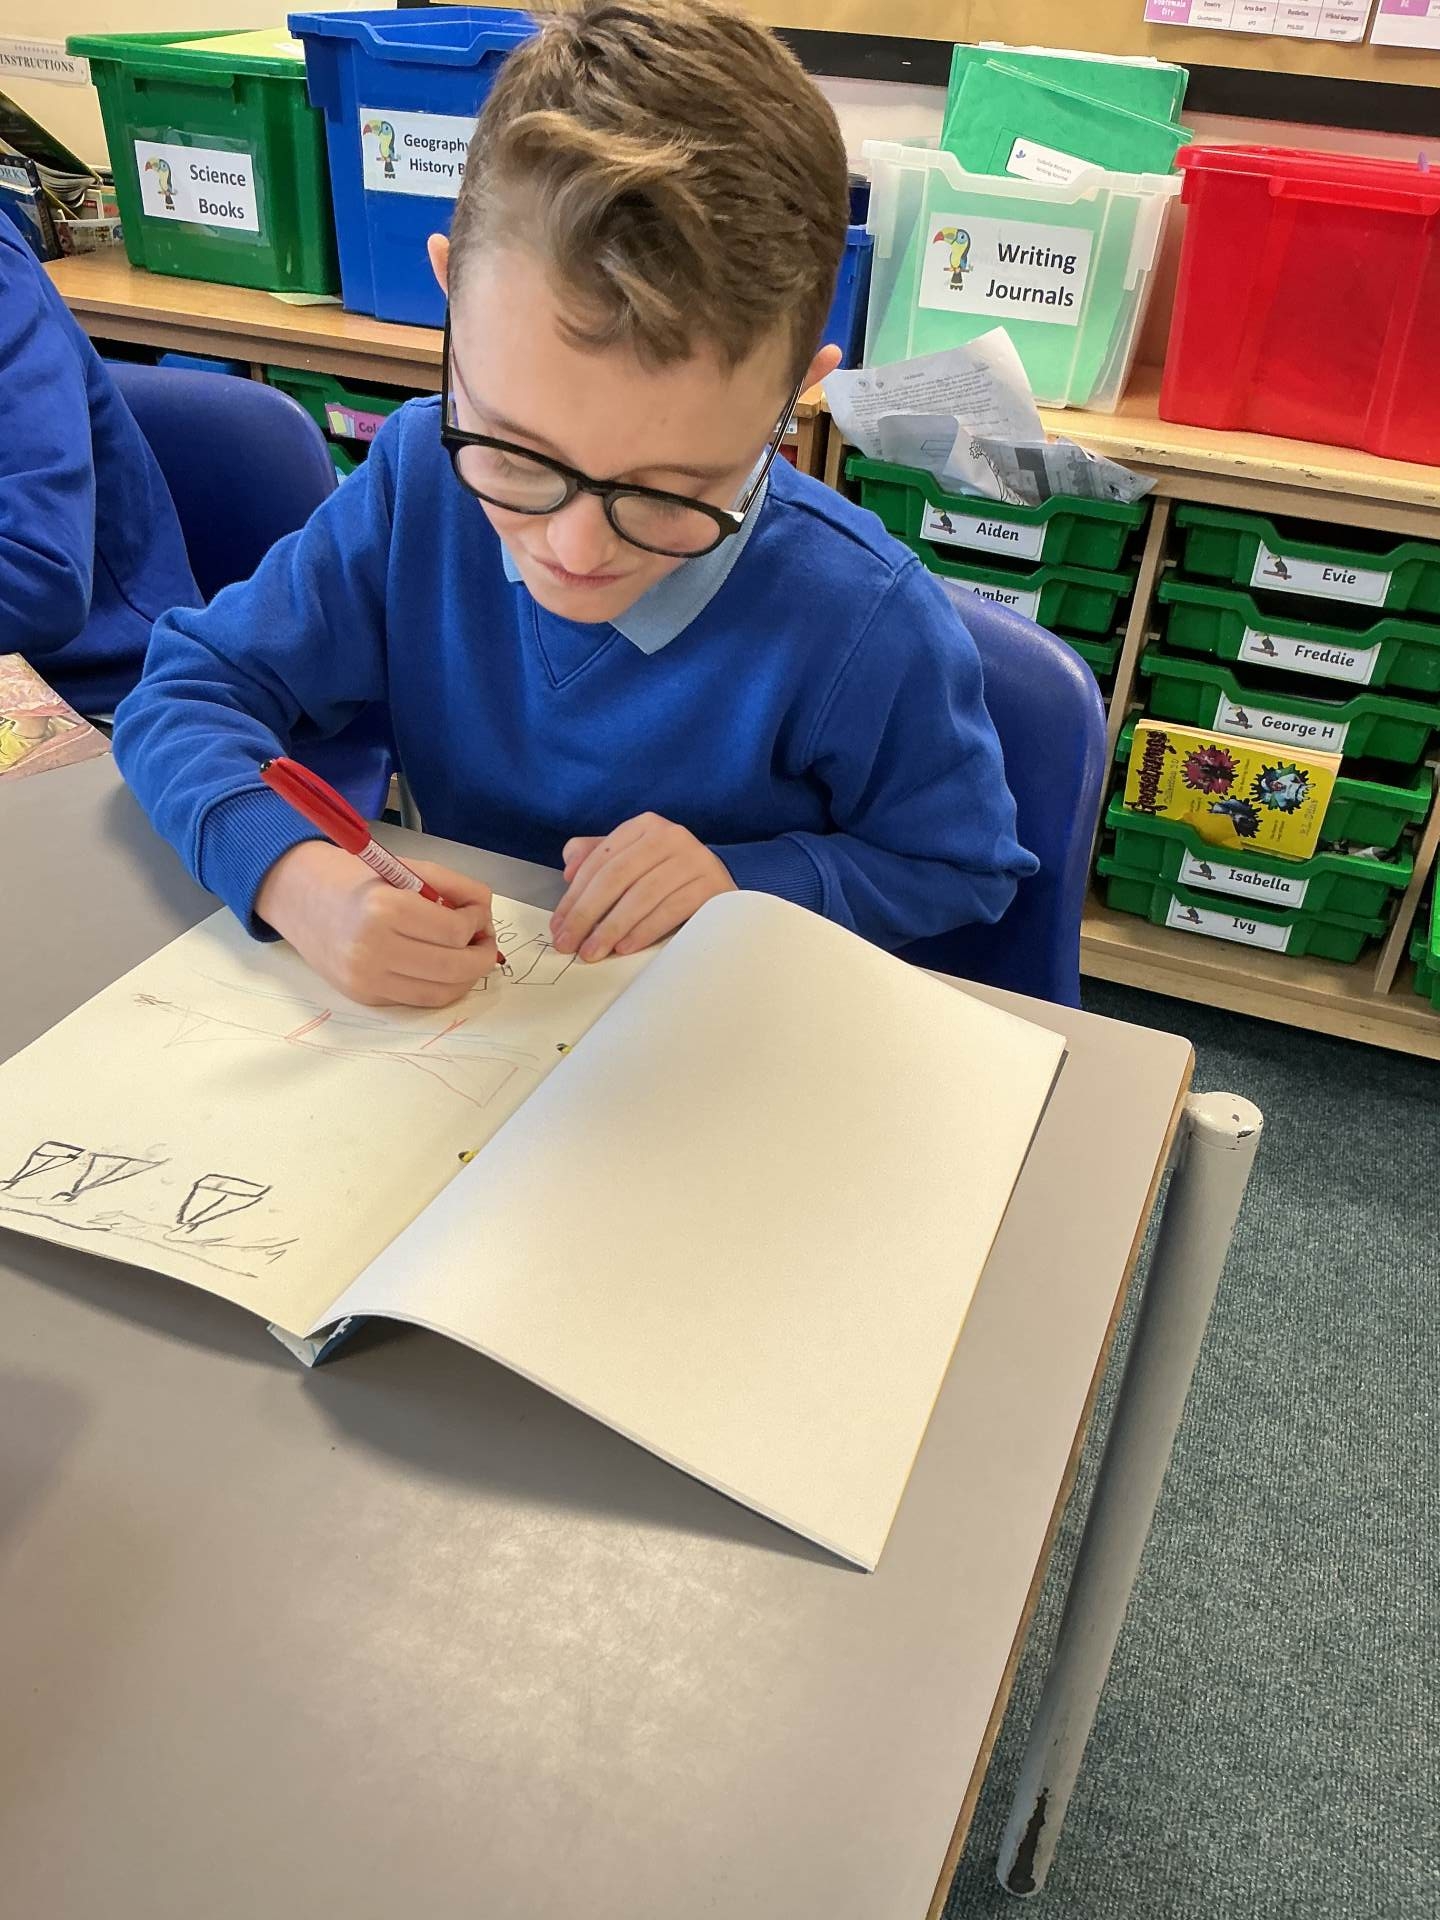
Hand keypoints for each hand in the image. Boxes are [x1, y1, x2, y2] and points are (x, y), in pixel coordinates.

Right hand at [255, 842, 498, 1006]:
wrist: (299, 899)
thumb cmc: (357, 878)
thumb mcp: (405, 868)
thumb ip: (452, 886)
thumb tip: (485, 912)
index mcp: (383, 908)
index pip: (454, 931)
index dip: (478, 922)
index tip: (477, 913)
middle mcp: (372, 949)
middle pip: (454, 967)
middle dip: (482, 955)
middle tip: (485, 941)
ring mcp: (366, 979)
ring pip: (442, 992)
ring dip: (468, 977)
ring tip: (471, 955)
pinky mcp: (364, 997)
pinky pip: (419, 1000)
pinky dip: (443, 987)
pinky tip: (446, 968)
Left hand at [550, 813, 734, 960]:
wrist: (718, 882)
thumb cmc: (665, 875)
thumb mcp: (631, 860)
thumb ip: (595, 858)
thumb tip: (568, 872)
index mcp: (645, 826)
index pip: (600, 861)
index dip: (574, 896)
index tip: (558, 926)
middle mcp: (670, 836)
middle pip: (617, 877)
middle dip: (587, 914)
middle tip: (569, 943)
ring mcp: (694, 859)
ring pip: (642, 896)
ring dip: (612, 928)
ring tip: (592, 951)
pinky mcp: (711, 885)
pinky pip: (671, 910)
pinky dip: (644, 931)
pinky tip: (625, 947)